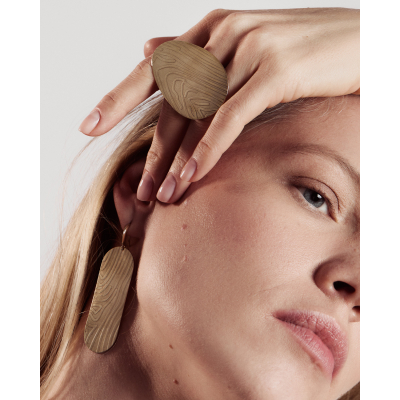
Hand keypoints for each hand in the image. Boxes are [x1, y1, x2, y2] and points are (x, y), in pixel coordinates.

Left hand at [79, 8, 359, 202]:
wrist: (360, 39)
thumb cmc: (303, 49)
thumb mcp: (243, 45)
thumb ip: (195, 53)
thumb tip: (147, 48)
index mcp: (211, 29)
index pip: (154, 70)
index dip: (117, 98)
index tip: (89, 125)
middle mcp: (223, 34)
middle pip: (172, 103)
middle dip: (153, 152)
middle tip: (141, 190)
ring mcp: (249, 49)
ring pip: (197, 115)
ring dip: (176, 161)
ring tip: (163, 197)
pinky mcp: (274, 71)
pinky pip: (229, 118)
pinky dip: (207, 151)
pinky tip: (191, 178)